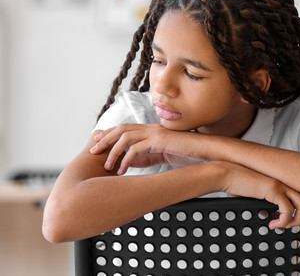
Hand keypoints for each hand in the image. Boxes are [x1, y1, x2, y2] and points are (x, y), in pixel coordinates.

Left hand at [90, 124, 204, 173]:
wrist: (207, 151)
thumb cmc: (188, 153)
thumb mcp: (162, 155)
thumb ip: (146, 157)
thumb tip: (128, 161)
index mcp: (152, 130)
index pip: (125, 128)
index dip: (109, 134)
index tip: (97, 142)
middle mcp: (151, 128)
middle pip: (121, 129)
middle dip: (104, 139)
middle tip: (92, 151)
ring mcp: (155, 133)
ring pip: (125, 137)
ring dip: (112, 151)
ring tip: (106, 165)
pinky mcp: (160, 140)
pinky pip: (137, 149)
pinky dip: (126, 159)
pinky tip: (122, 171)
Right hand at [217, 161, 299, 228]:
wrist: (226, 173)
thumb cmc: (240, 181)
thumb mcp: (260, 190)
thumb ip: (272, 198)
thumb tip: (274, 213)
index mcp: (286, 177)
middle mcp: (287, 178)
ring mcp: (281, 183)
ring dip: (298, 219)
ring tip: (287, 226)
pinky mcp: (273, 189)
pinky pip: (287, 210)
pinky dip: (283, 221)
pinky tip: (273, 223)